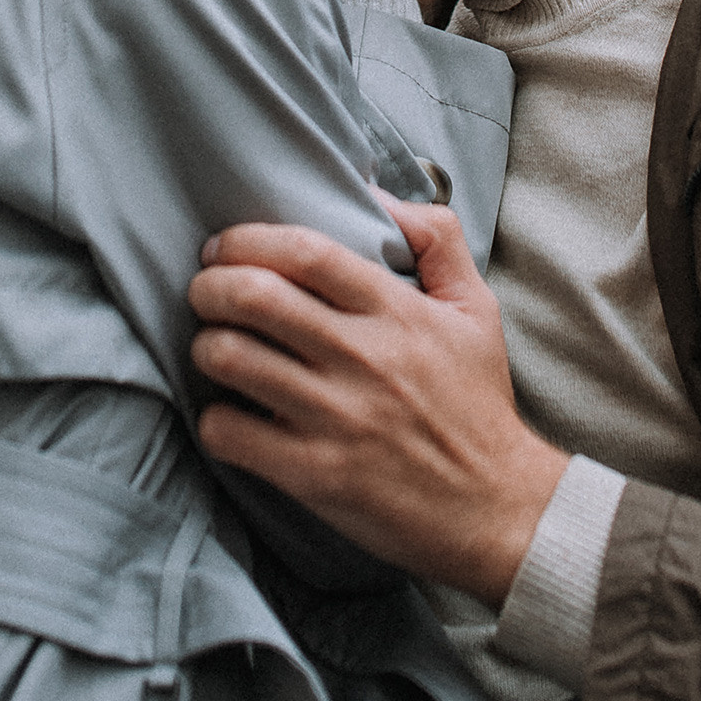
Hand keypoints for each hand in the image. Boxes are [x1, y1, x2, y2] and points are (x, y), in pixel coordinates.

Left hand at [189, 197, 569, 604]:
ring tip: (212, 347)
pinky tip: (228, 414)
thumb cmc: (478, 404)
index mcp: (397, 312)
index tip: (224, 247)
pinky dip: (214, 419)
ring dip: (205, 346)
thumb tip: (375, 192)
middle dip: (210, 286)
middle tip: (204, 292)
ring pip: (231, 359)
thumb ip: (436, 238)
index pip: (307, 252)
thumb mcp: (476, 309)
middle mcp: (363, 358)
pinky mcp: (314, 474)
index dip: (249, 240)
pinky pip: (231, 433)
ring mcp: (336, 418)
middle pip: (255, 297)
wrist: (496, 508)